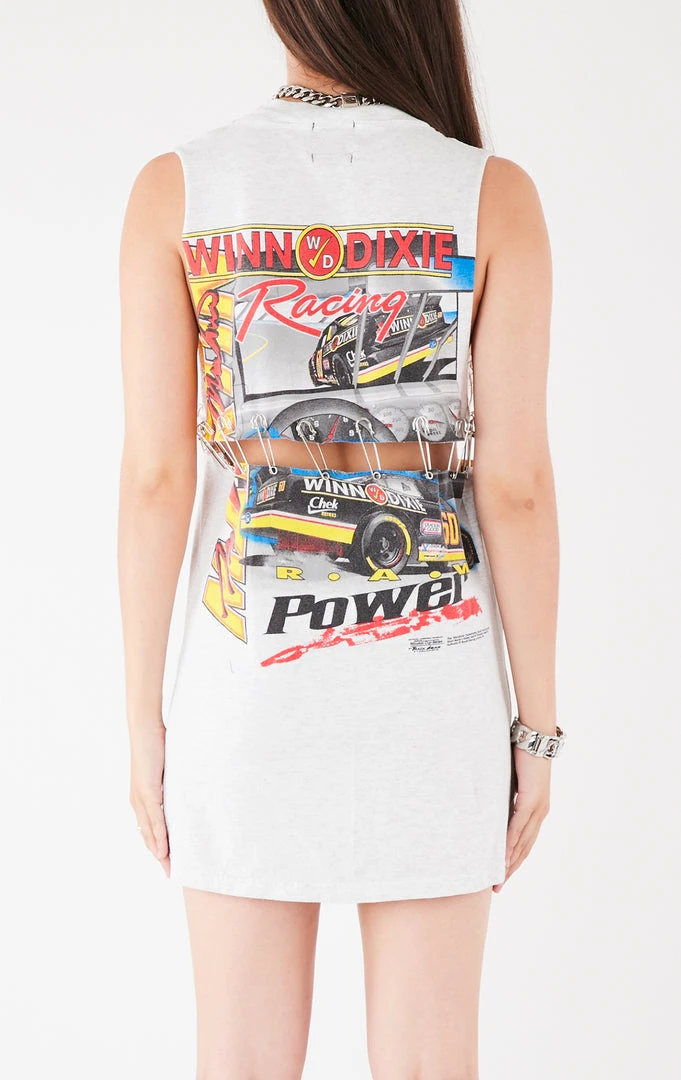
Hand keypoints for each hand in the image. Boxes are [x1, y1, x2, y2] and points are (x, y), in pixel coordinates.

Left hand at [129, 720, 169, 877]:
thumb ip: (172, 783)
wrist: (145, 727)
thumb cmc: (156, 744)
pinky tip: (164, 848)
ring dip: (159, 851)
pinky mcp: (146, 791)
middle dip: (160, 856)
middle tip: (171, 874)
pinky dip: (159, 835)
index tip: (169, 863)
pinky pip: (154, 818)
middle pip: (148, 837)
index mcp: (143, 798)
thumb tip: (186, 791)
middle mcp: (138, 802)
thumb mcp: (167, 769)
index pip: (150, 829)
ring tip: (169, 867)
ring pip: (150, 832)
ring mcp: (141, 798)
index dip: (159, 847)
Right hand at [493, 747, 550, 892]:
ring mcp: (538, 808)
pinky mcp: (532, 800)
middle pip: (525, 848)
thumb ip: (504, 793)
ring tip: (497, 879)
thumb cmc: (522, 752)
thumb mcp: (510, 778)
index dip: (513, 860)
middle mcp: (540, 812)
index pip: (525, 842)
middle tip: (497, 888)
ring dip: (509, 862)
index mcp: (537, 809)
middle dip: (510, 870)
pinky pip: (518, 827)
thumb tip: (488, 800)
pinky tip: (502, 857)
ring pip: (522, 843)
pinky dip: (509, 844)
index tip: (501, 876)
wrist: (535, 736)